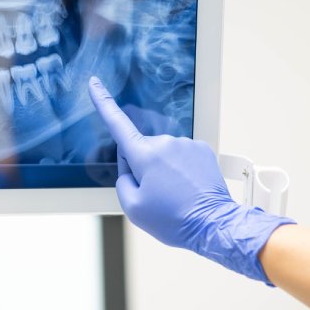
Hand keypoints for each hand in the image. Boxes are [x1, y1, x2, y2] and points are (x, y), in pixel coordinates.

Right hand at [88, 76, 294, 283]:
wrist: (214, 225)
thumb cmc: (174, 220)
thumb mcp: (132, 207)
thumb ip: (122, 181)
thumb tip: (129, 167)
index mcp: (144, 154)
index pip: (117, 123)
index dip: (102, 101)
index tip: (95, 83)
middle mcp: (166, 143)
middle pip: (140, 148)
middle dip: (140, 167)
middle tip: (155, 194)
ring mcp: (186, 144)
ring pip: (161, 153)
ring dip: (162, 170)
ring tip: (174, 195)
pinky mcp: (202, 149)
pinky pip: (180, 155)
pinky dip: (179, 169)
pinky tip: (186, 188)